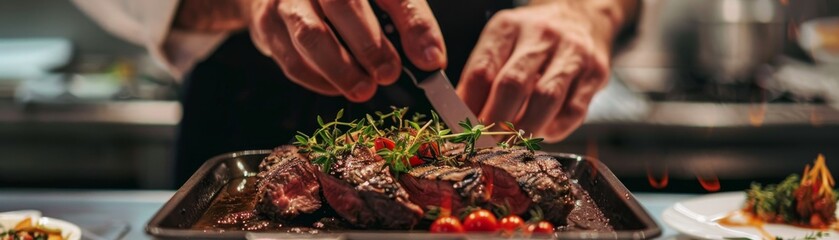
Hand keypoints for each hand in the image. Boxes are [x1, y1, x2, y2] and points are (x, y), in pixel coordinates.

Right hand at [246, 0, 446, 101]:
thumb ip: (411, 22)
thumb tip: (431, 61)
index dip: (412, 23)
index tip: (428, 60)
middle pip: (341, 4)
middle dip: (369, 46)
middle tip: (388, 75)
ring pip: (310, 35)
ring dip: (340, 69)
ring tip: (363, 89)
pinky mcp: (266, 23)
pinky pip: (291, 58)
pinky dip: (318, 79)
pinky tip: (337, 87)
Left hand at [456, 0, 635, 141]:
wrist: (581, 17)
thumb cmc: (532, 39)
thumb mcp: (502, 43)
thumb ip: (482, 76)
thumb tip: (462, 118)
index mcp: (508, 28)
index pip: (482, 72)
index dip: (469, 107)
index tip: (463, 131)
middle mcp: (541, 36)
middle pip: (512, 85)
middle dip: (495, 123)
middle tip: (484, 145)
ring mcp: (571, 53)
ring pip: (545, 99)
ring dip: (524, 130)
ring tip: (511, 145)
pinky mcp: (595, 73)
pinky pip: (574, 111)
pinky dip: (554, 129)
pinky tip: (542, 133)